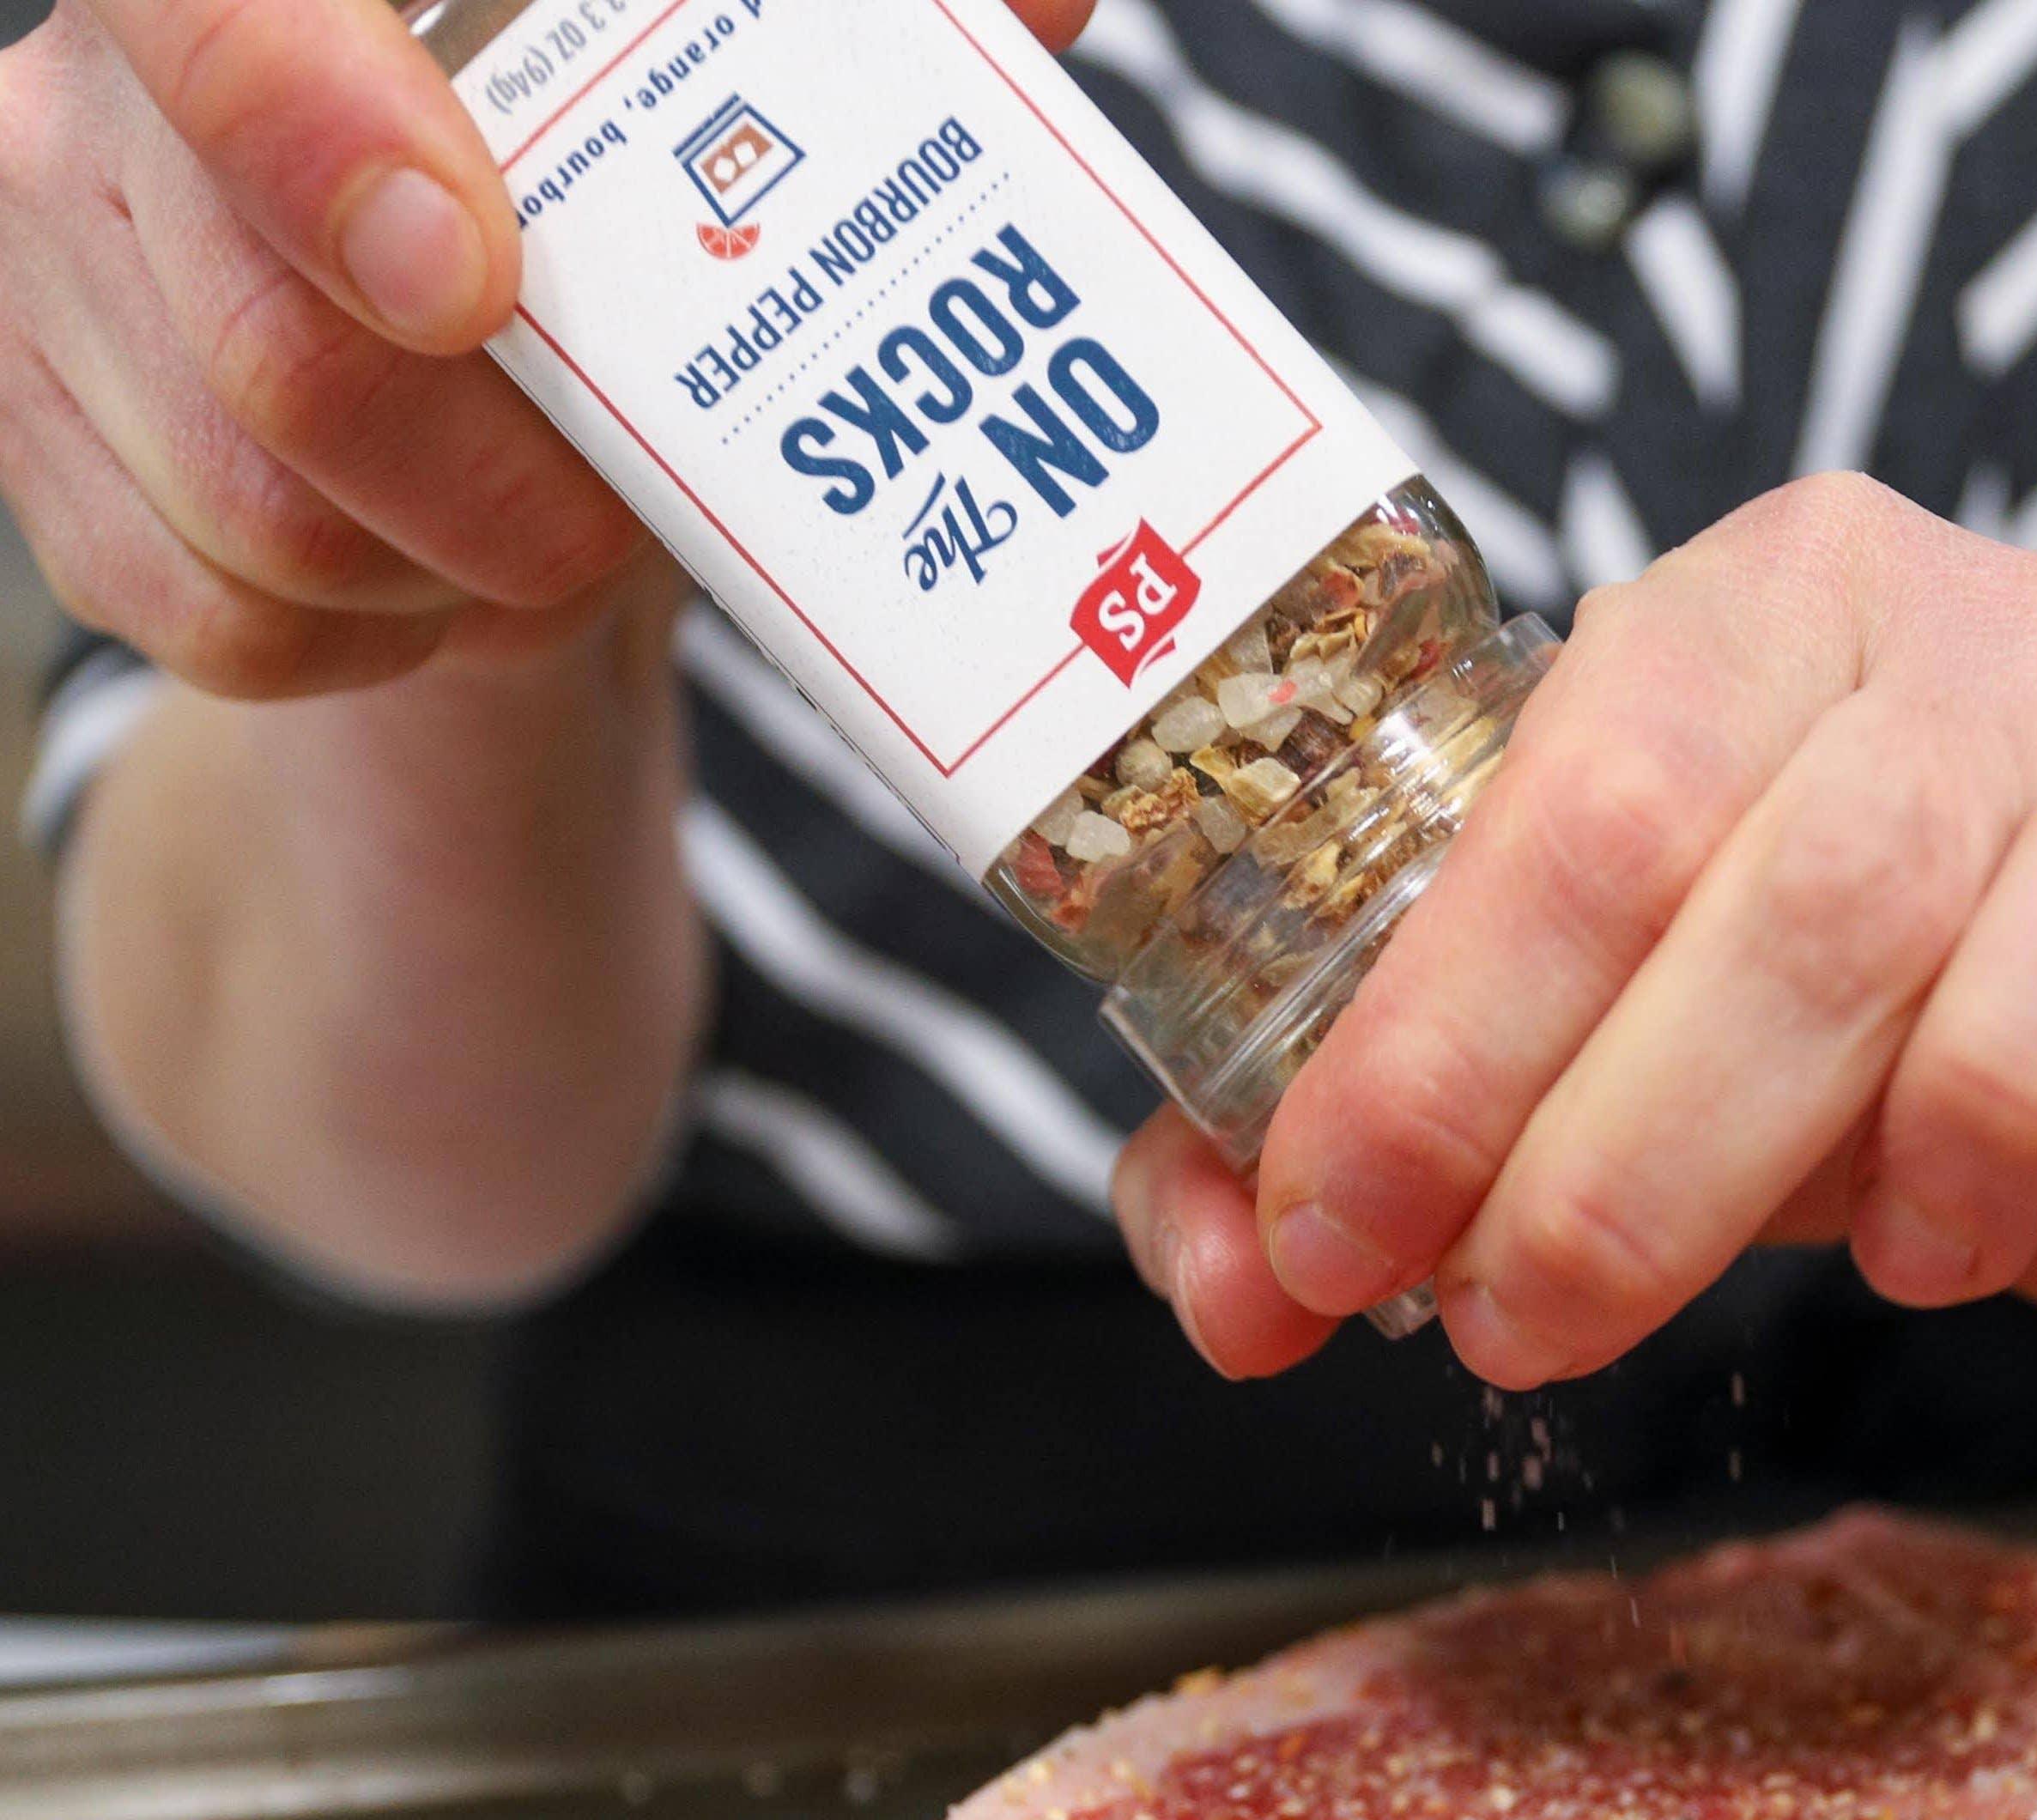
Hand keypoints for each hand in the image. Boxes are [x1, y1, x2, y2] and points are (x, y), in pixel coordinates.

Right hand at [0, 0, 1091, 698]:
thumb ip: (836, 34)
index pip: (213, 18)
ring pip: (262, 526)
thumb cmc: (588, 227)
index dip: (319, 137)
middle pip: (282, 359)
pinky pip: (224, 628)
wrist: (450, 381)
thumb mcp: (701, 108)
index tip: (475, 277)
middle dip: (500, 486)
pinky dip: (370, 643)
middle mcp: (88, 113)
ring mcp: (49, 293)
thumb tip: (1042, 5)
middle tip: (618, 506)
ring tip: (533, 530)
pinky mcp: (47, 474)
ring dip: (452, 572)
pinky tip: (430, 577)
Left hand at [1113, 475, 2036, 1384]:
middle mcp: (1992, 628)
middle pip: (1806, 883)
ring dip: (1942, 1134)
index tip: (1343, 1241)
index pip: (1577, 804)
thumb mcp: (1594, 1065)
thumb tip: (1234, 1282)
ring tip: (1881, 1266)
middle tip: (1529, 1322)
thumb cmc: (1856, 1032)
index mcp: (1755, 616)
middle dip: (1628, 1155)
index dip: (1437, 1046)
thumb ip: (1390, 1137)